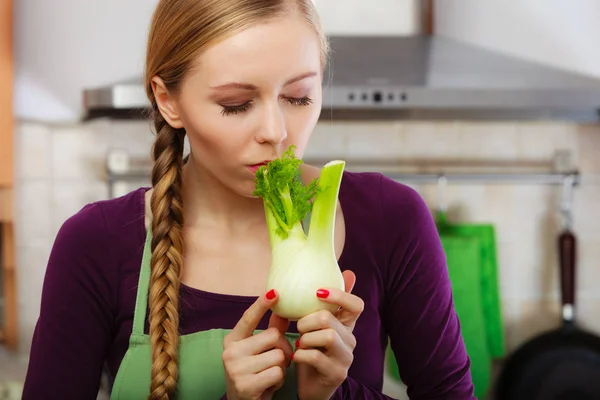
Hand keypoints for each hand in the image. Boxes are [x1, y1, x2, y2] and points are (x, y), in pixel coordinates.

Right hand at [222, 290, 293, 399]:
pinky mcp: (245, 384)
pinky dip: (278, 380)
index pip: (248, 318)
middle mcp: (230, 352)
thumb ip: (271, 331)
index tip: (274, 292)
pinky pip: (277, 373)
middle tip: (277, 360)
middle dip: (283, 348)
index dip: (262, 304)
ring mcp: (236, 369)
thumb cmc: (253, 374)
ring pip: (278, 355)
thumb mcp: (258, 351)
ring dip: (281, 367)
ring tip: (269, 374)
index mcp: (232, 339)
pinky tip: (268, 385)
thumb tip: (282, 310)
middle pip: (273, 336)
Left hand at [293, 270, 364, 399]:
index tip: (318, 292)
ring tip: (299, 343)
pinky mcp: (337, 373)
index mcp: (346, 325)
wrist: (310, 387)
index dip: (340, 295)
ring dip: (306, 337)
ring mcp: (346, 358)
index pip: (356, 305)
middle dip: (307, 320)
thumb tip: (331, 274)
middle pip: (330, 318)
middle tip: (298, 327)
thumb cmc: (310, 352)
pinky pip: (317, 357)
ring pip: (327, 336)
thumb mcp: (312, 327)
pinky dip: (301, 354)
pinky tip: (296, 356)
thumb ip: (315, 305)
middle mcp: (350, 340)